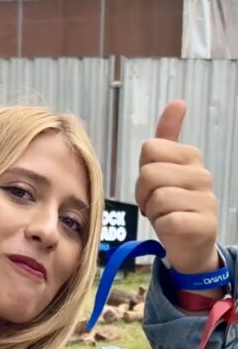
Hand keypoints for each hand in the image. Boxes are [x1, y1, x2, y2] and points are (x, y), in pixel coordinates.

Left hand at [135, 100, 218, 274]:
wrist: (191, 246)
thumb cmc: (173, 206)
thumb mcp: (166, 170)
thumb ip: (167, 137)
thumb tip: (177, 102)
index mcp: (191, 156)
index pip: (149, 149)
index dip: (141, 172)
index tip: (151, 188)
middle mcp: (202, 174)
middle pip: (149, 173)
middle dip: (143, 195)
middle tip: (154, 207)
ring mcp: (206, 200)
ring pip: (157, 198)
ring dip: (152, 213)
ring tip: (164, 218)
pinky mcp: (203, 225)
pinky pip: (167, 220)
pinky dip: (162, 228)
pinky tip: (171, 230)